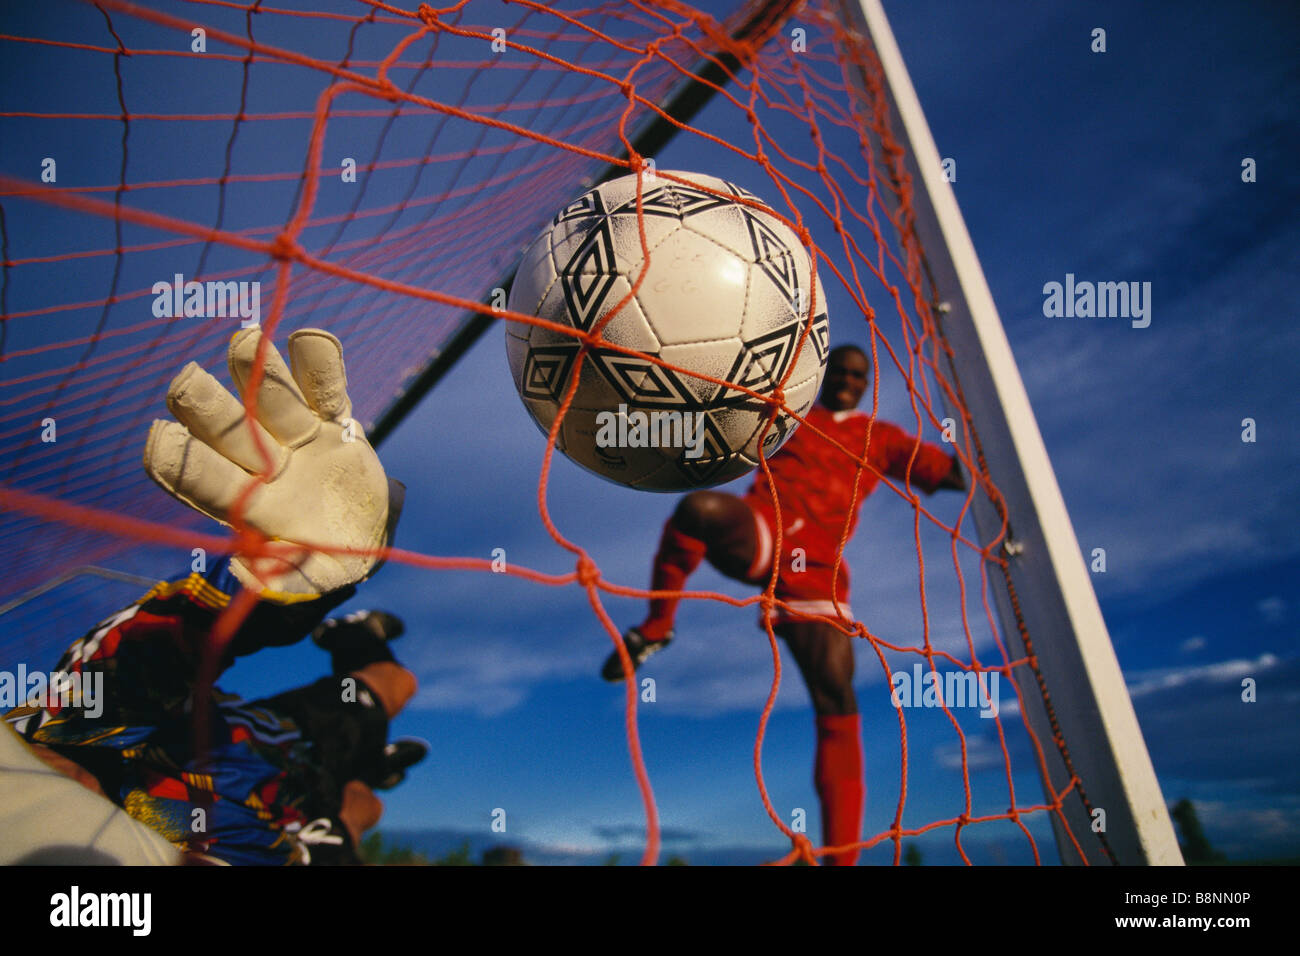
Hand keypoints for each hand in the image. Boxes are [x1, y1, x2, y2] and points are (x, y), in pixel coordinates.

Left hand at [144, 328, 393, 598]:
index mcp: (249, 508)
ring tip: (244, 340)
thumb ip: (290, 581)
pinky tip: (310, 337)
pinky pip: (326, 390)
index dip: (181, 463)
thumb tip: (248, 575)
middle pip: (228, 430)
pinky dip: (320, 365)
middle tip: (184, 381)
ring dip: (256, 370)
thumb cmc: (330, 563)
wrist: (366, 533)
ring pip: (270, 399)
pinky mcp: (332, 421)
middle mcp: (264, 466)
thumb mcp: (316, 579)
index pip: (206, 482)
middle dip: (205, 406)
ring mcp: (296, 437)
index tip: (159, 438)